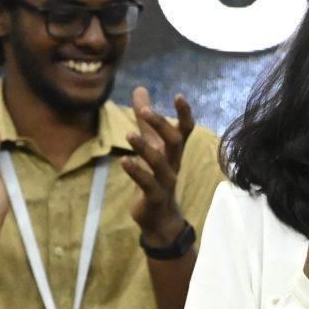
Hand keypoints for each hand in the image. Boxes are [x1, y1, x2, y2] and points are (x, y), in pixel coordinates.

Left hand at [123, 87, 195, 244]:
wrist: (160, 219)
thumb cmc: (155, 178)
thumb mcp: (151, 146)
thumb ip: (144, 120)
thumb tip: (140, 89)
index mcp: (173, 152)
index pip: (184, 131)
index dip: (184, 114)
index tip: (179, 96)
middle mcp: (173, 165)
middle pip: (174, 142)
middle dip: (162, 126)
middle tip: (145, 112)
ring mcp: (165, 182)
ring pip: (160, 164)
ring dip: (145, 148)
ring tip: (129, 134)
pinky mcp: (154, 198)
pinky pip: (148, 184)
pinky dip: (136, 172)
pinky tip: (124, 161)